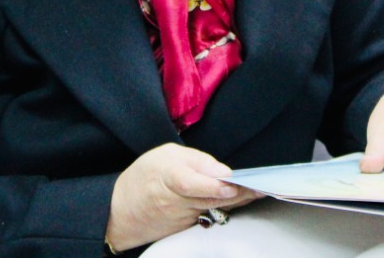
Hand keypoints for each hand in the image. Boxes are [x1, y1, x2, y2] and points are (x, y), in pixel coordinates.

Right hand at [106, 143, 260, 251]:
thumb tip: (222, 170)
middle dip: (238, 194)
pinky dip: (227, 209)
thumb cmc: (146, 177)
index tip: (234, 183)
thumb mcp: (165, 155)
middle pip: (210, 198)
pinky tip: (244, 200)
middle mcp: (176, 201)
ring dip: (238, 201)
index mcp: (167, 176)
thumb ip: (196, 160)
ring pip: (214, 209)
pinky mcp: (187, 229)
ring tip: (259, 190)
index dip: (214, 185)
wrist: (122, 212)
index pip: (191, 184)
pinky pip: (211, 217)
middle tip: (262, 186)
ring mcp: (182, 218)